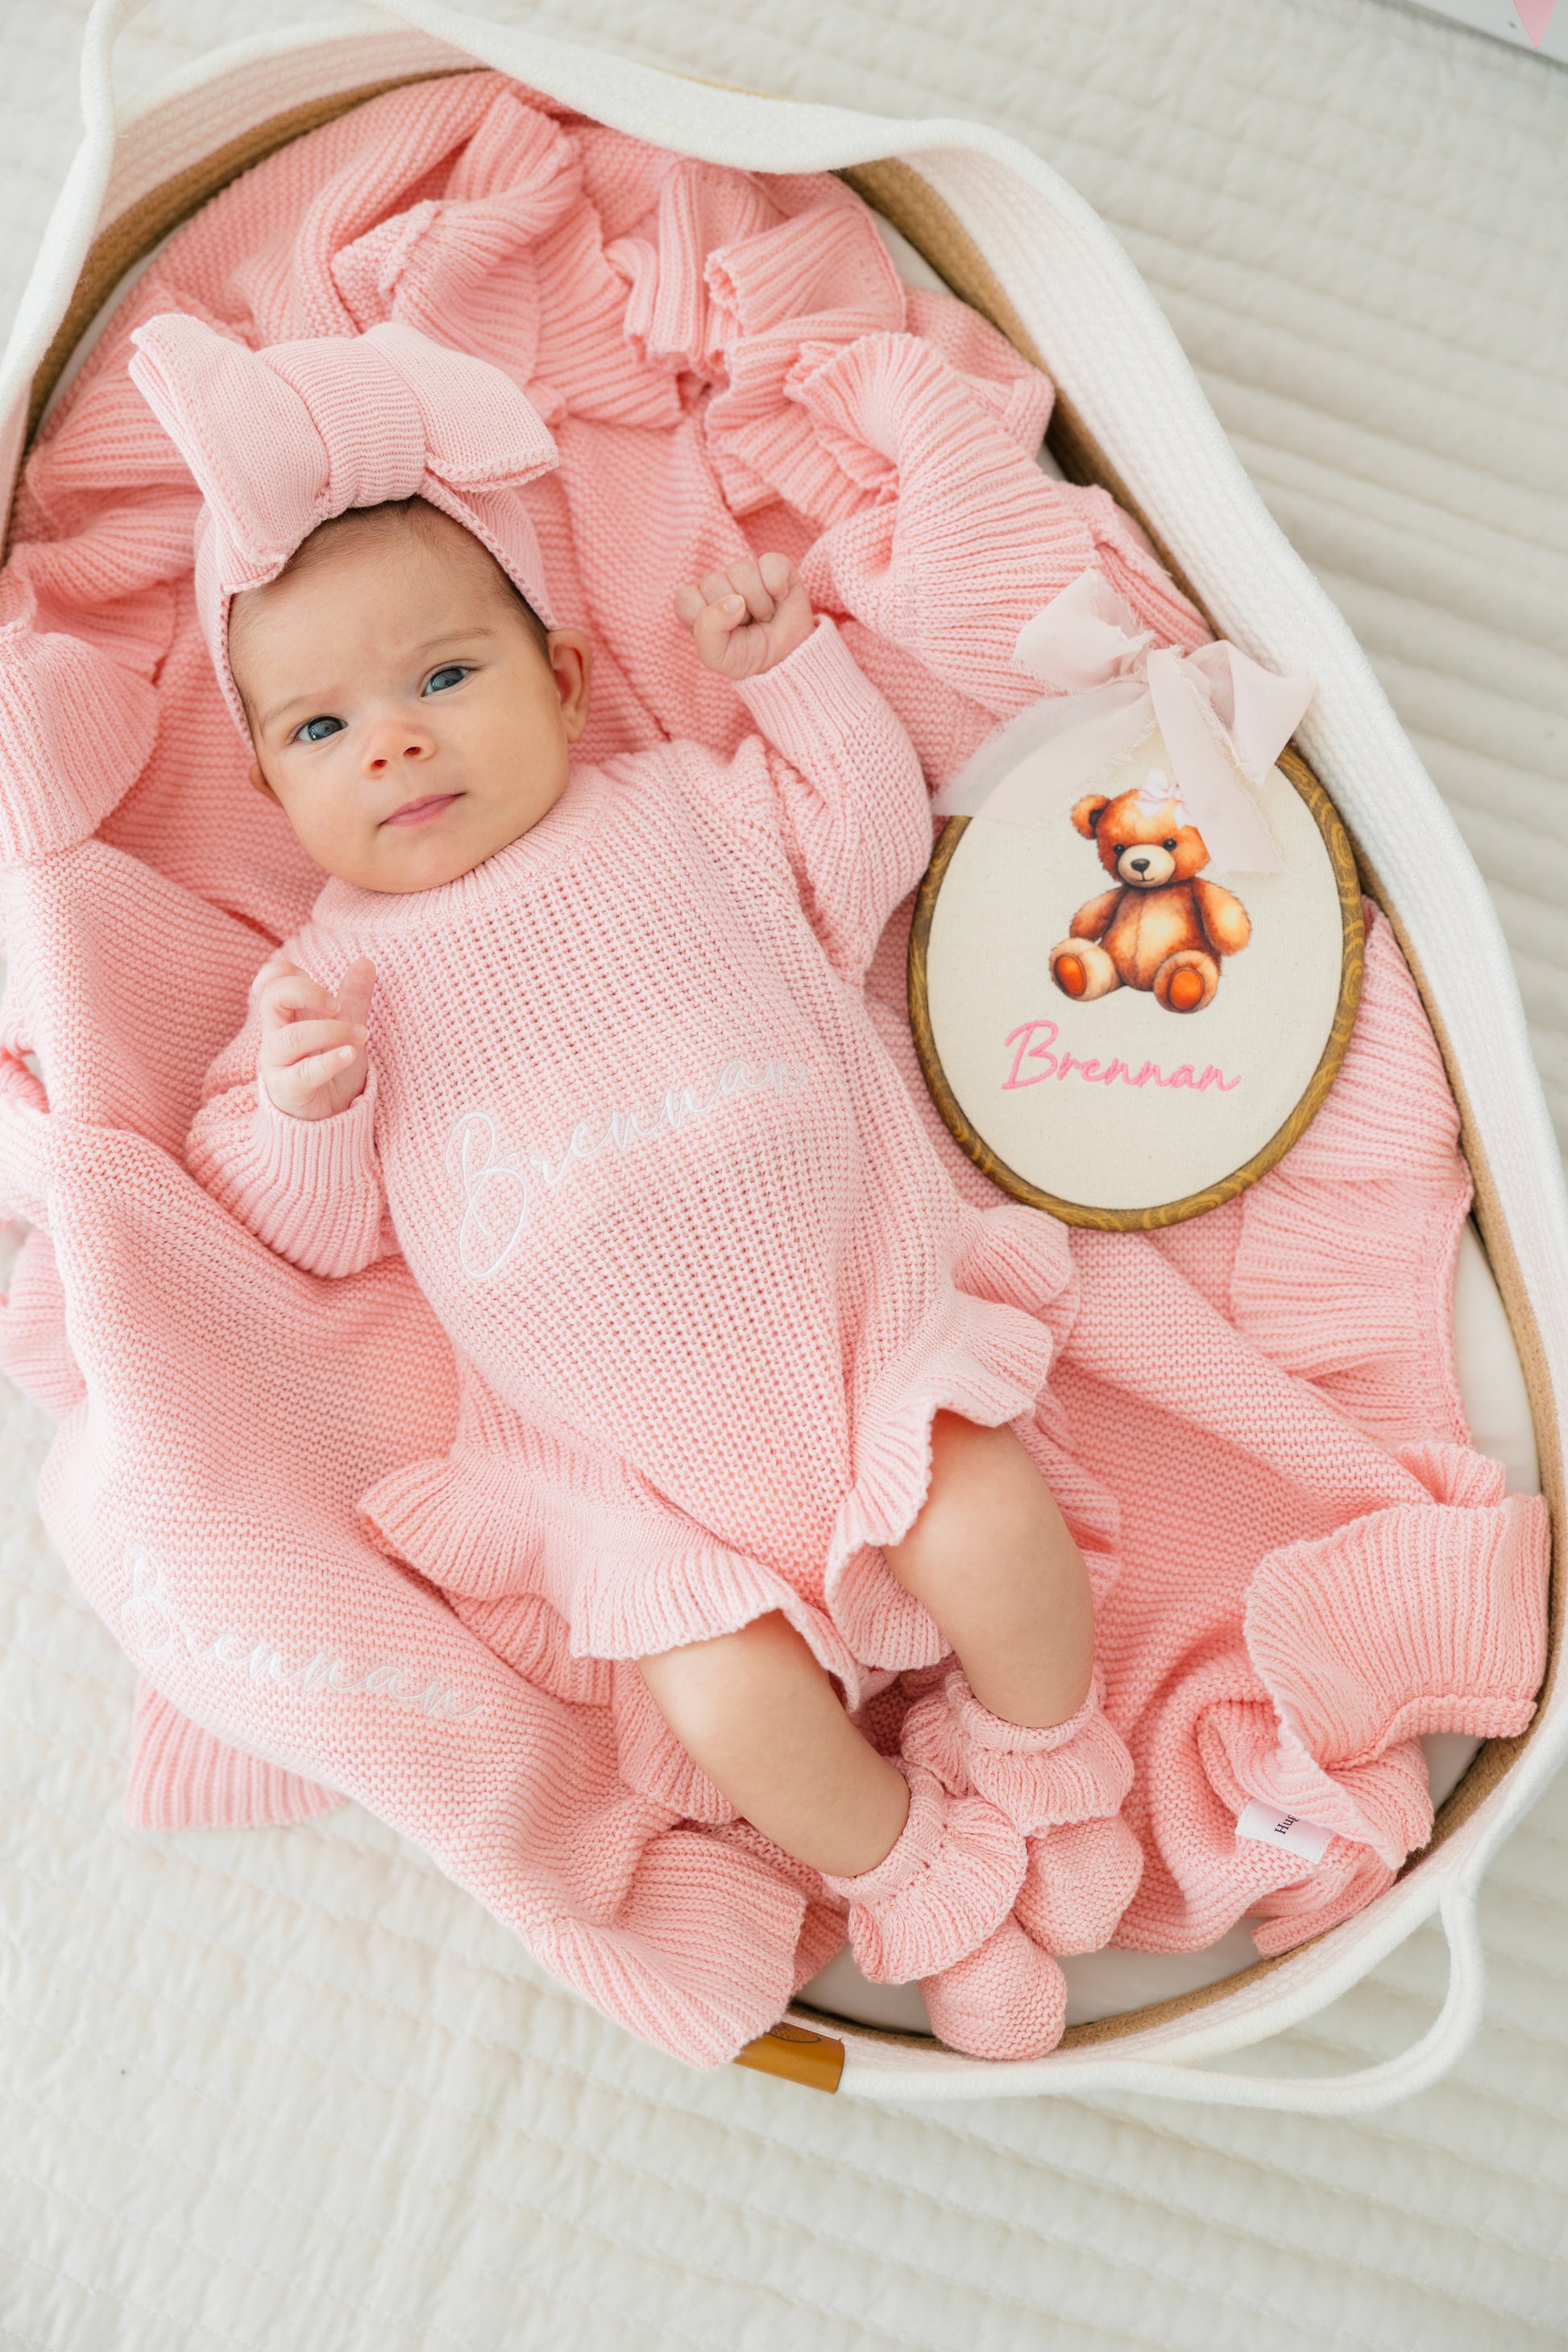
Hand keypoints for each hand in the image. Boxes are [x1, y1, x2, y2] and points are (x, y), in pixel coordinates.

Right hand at [255, 955, 375, 1120]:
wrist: (323, 1121)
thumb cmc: (327, 1071)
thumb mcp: (342, 1029)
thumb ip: (353, 997)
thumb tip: (366, 962)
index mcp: (285, 1017)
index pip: (269, 981)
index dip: (288, 973)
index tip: (321, 986)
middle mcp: (275, 1036)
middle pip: (272, 998)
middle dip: (305, 992)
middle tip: (336, 1005)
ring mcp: (278, 1063)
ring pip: (292, 1037)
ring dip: (332, 1031)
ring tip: (362, 1036)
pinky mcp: (288, 1090)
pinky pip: (304, 1072)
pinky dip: (329, 1061)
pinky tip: (350, 1053)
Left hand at [672, 553, 813, 681]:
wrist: (786, 660)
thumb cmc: (747, 656)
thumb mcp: (717, 656)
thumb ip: (708, 629)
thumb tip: (733, 601)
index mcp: (698, 605)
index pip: (686, 598)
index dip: (705, 619)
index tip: (722, 634)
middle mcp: (719, 585)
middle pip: (713, 582)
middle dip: (735, 613)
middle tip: (747, 626)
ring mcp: (745, 573)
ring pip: (742, 570)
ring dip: (759, 603)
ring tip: (764, 615)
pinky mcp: (773, 565)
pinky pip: (770, 562)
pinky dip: (777, 586)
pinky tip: (779, 599)